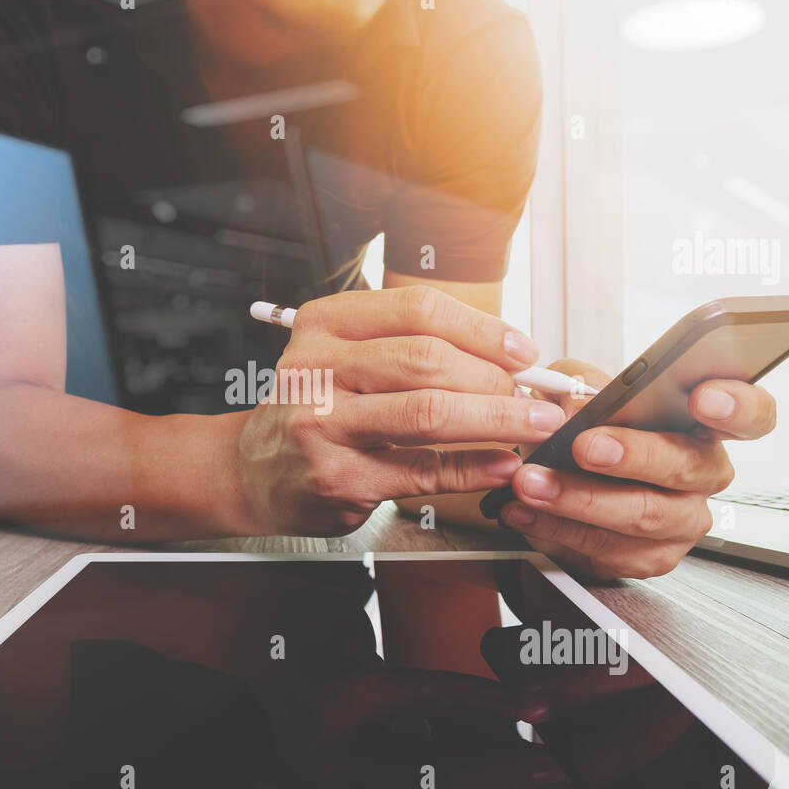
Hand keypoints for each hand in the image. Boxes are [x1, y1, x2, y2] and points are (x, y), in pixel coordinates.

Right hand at [233, 286, 565, 535]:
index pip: (416, 310)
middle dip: (496, 379)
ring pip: (427, 413)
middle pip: (426, 359)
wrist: (253, 471)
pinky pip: (421, 472)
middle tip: (535, 396)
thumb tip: (507, 357)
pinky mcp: (338, 479)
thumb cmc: (315, 409)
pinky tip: (501, 466)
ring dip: (496, 420)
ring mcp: (323, 426)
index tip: (523, 350)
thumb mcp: (345, 359)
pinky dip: (471, 469)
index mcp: (324, 325)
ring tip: (535, 427)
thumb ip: (410, 349)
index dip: (482, 328)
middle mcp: (317, 369)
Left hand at [501, 358, 776, 580]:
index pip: (751, 413)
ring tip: (532, 481)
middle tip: (585, 446)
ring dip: (579, 498)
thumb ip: (579, 384)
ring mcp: (684, 519)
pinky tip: (526, 511)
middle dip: (633, 455)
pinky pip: (608, 546)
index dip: (737, 405)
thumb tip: (574, 398)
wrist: (563, 487)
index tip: (704, 398)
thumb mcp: (579, 391)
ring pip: (643, 513)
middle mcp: (704, 472)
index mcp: (703, 423)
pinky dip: (558, 527)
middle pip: (686, 465)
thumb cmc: (588, 429)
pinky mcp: (653, 557)